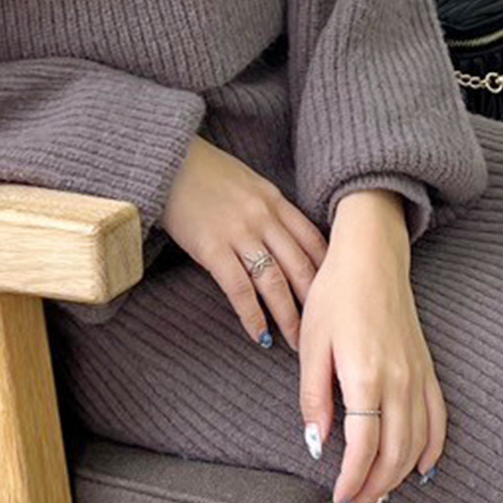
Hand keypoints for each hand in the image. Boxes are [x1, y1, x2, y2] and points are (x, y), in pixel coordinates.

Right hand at [158, 138, 328, 349]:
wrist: (167, 160)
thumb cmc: (205, 172)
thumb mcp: (249, 183)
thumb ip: (269, 209)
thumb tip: (286, 239)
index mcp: (276, 201)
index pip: (314, 241)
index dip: (329, 272)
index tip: (335, 295)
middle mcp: (264, 218)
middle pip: (300, 266)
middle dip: (315, 303)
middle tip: (323, 331)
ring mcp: (239, 232)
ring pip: (274, 282)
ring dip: (288, 316)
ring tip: (296, 342)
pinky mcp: (212, 247)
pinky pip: (239, 288)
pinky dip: (252, 315)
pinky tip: (260, 334)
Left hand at [298, 191, 447, 502]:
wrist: (372, 257)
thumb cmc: (335, 295)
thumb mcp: (311, 344)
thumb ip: (314, 397)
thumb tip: (317, 443)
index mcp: (366, 376)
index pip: (364, 446)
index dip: (352, 479)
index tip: (337, 498)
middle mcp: (400, 381)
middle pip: (395, 453)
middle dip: (375, 487)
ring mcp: (419, 376)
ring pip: (418, 443)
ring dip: (399, 475)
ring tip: (377, 494)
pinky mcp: (428, 369)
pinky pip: (439, 419)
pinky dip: (433, 449)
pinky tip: (421, 469)